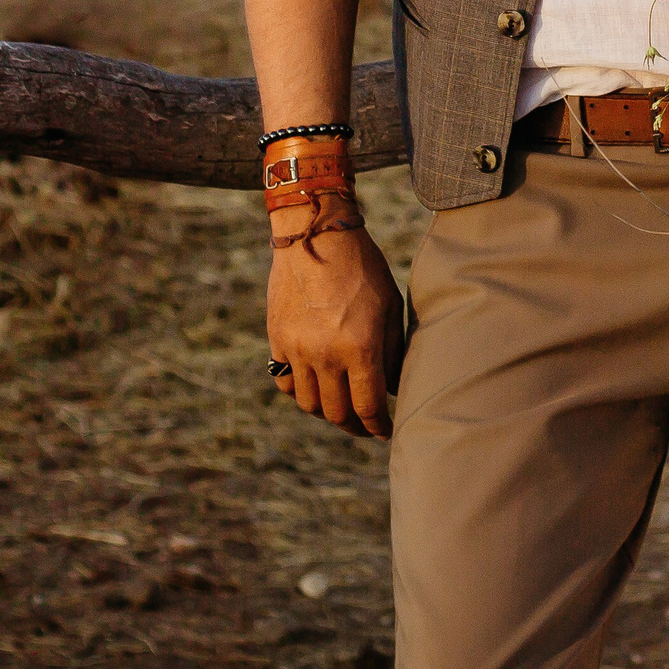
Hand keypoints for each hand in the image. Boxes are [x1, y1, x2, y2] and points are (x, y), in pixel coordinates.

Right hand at [266, 215, 403, 439]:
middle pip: (336, 412)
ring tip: (341, 409)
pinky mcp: (277, 340)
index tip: (385, 432)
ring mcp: (297, 350)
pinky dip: (299, 392)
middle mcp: (325, 355)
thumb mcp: (389, 305)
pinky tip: (314, 388)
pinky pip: (285, 382)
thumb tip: (392, 388)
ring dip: (326, 412)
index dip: (378, 426)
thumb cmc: (362, 267)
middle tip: (365, 426)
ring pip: (308, 404)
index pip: (367, 406)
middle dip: (354, 425)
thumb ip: (392, 350)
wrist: (315, 236)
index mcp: (359, 348)